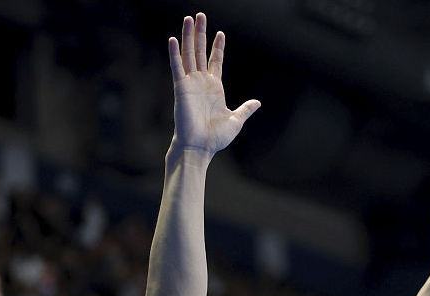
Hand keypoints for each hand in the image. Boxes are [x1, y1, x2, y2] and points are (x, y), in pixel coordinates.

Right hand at [168, 13, 259, 154]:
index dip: (217, 47)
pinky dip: (174, 53)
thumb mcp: (235, 120)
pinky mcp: (180, 88)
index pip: (215, 61)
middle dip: (200, 33)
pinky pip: (177, 67)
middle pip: (199, 52)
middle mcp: (201, 82)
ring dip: (187, 36)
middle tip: (199, 15)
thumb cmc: (215, 138)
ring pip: (188, 54)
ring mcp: (190, 83)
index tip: (220, 33)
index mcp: (215, 88)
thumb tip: (257, 103)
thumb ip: (245, 109)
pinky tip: (172, 39)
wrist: (200, 146)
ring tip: (189, 18)